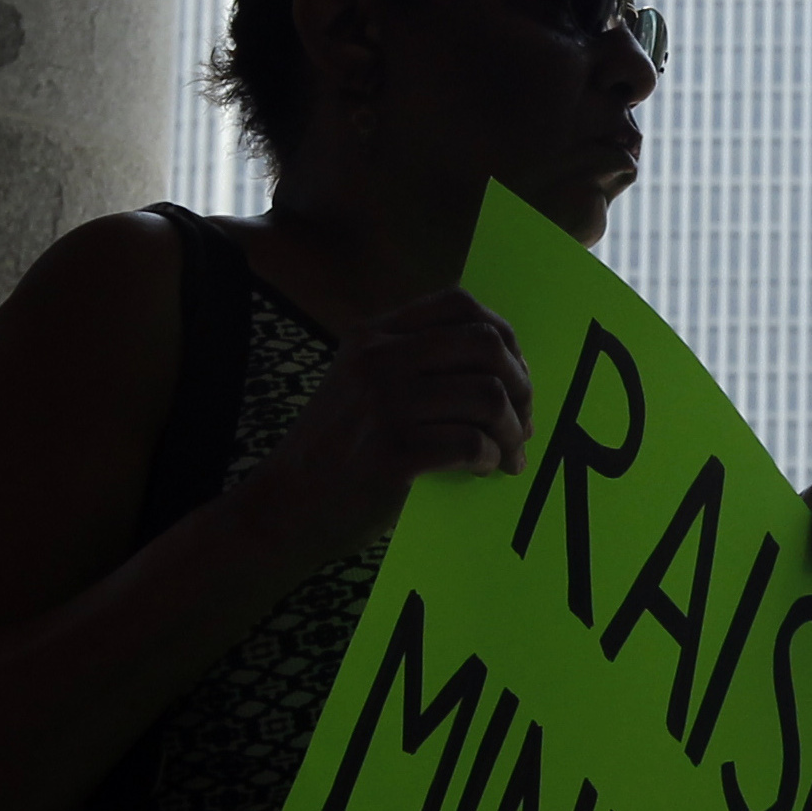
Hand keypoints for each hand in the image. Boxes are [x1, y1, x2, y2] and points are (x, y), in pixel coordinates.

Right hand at [238, 287, 533, 560]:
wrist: (286, 506)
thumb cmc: (336, 450)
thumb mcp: (360, 383)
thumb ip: (411, 360)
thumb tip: (501, 364)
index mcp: (374, 334)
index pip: (460, 304)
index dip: (503, 334)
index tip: (516, 373)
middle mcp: (379, 359)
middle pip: (485, 345)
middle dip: (521, 384)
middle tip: (525, 420)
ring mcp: (384, 404)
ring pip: (487, 396)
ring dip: (512, 431)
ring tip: (510, 455)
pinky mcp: (393, 453)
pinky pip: (470, 443)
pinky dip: (489, 458)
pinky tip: (484, 469)